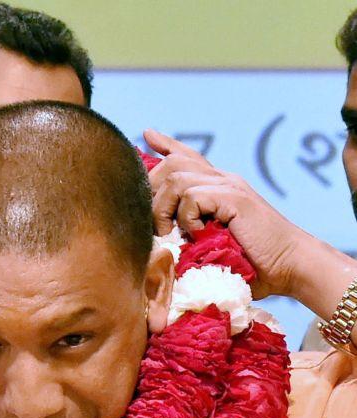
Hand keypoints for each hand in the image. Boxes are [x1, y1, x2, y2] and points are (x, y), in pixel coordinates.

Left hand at [144, 129, 305, 299]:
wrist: (289, 265)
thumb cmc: (252, 264)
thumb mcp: (213, 246)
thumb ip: (190, 237)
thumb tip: (163, 243)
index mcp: (219, 187)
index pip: (188, 156)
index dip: (166, 145)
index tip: (146, 135)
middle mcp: (223, 180)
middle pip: (173, 164)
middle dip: (152, 191)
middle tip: (154, 223)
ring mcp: (230, 186)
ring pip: (177, 178)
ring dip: (163, 208)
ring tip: (168, 232)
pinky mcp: (235, 198)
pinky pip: (193, 196)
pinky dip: (186, 217)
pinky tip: (196, 234)